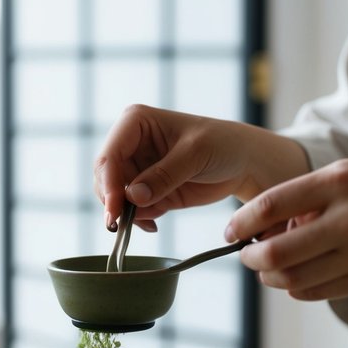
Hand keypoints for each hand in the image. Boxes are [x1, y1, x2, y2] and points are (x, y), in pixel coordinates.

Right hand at [93, 104, 308, 230]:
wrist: (243, 163)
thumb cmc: (221, 144)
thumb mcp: (194, 154)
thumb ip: (163, 175)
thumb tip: (132, 197)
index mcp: (135, 123)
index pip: (109, 155)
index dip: (108, 183)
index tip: (115, 208)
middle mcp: (130, 145)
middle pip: (105, 178)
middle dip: (112, 202)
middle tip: (122, 224)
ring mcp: (138, 170)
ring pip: (115, 197)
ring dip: (125, 214)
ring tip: (149, 222)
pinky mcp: (148, 191)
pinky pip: (133, 210)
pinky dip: (138, 221)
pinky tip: (154, 224)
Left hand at [225, 158, 347, 300]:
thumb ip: (310, 195)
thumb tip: (265, 225)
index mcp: (340, 182)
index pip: (272, 204)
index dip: (241, 221)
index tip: (229, 231)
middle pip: (276, 251)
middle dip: (250, 258)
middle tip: (244, 256)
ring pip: (292, 278)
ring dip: (269, 277)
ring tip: (266, 269)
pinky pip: (315, 292)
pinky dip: (295, 289)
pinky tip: (294, 279)